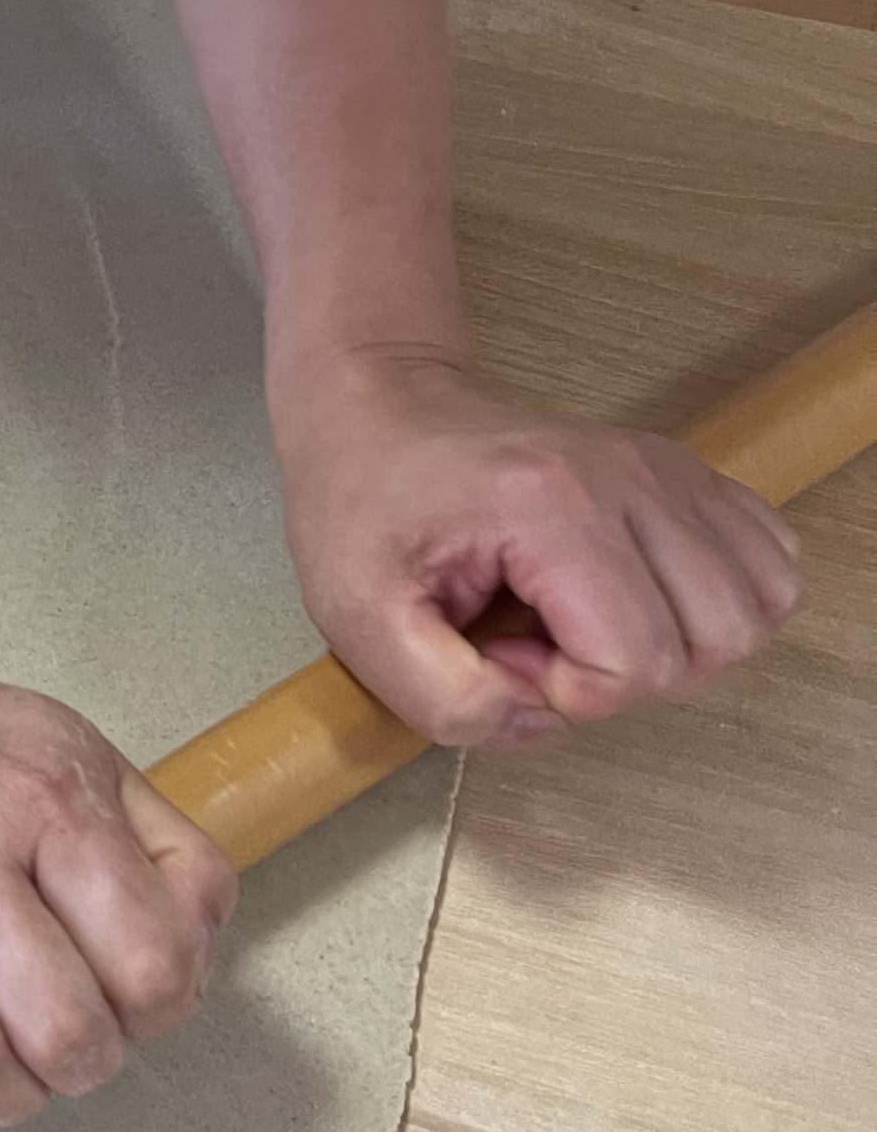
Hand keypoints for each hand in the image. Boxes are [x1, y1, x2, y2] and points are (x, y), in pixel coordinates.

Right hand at [0, 645, 237, 1131]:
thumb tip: (197, 954)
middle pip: (65, 1033)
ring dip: (8, 1098)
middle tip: (68, 1041)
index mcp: (46, 803)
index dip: (163, 1009)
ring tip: (8, 1069)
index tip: (133, 1000)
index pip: (155, 965)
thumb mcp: (84, 756)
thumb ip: (169, 850)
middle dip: (86, 1064)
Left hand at [274, 349, 803, 749]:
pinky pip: (768, 564)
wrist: (379, 413)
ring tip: (581, 619)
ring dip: (677, 645)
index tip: (498, 649)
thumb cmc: (363, 506)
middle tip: (537, 638)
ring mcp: (669, 470)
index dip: (567, 691)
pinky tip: (634, 598)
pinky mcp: (688, 474)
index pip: (634, 661)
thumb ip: (448, 700)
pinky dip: (717, 607)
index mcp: (549, 507)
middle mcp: (630, 478)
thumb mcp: (362, 621)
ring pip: (758, 606)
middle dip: (625, 675)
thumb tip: (541, 718)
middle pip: (711, 639)